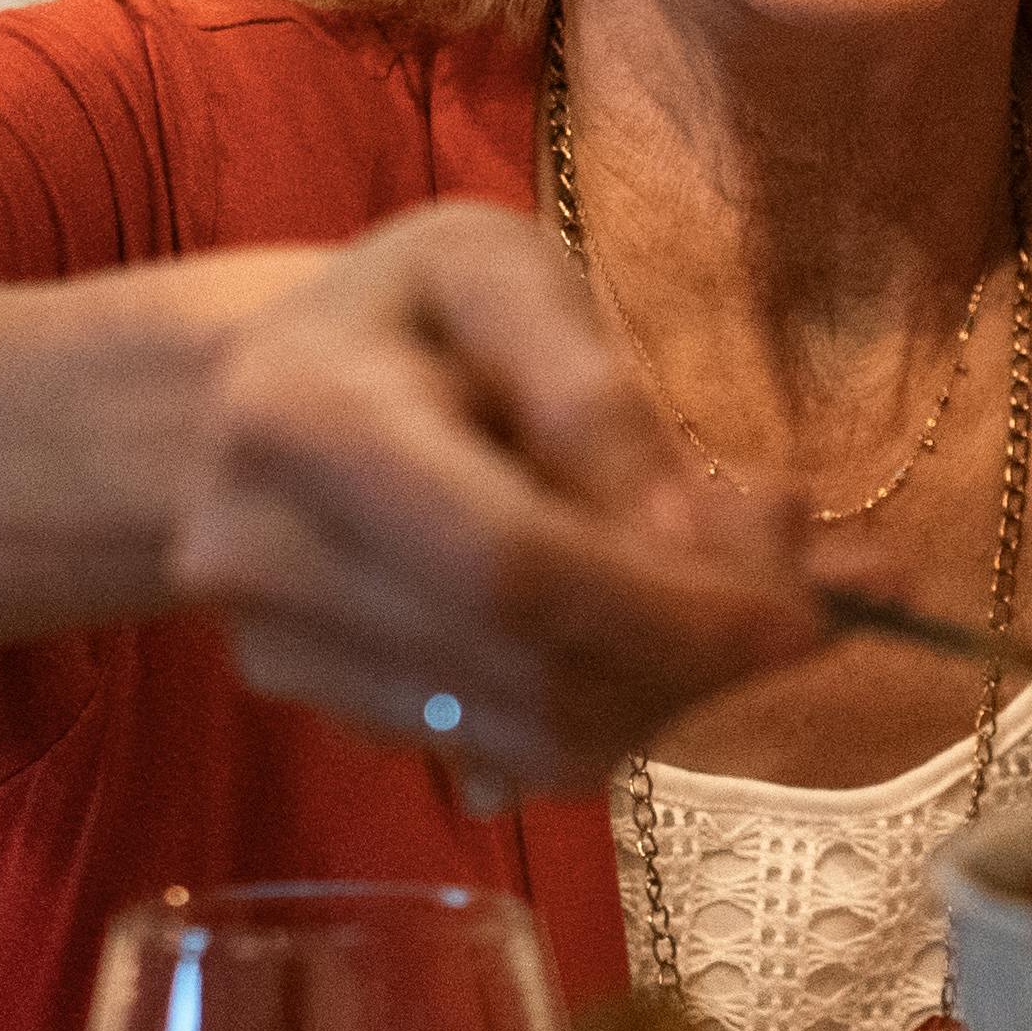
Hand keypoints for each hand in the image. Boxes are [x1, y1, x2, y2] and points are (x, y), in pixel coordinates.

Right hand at [153, 204, 817, 789]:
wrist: (231, 398)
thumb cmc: (396, 313)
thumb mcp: (496, 274)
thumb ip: (596, 395)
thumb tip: (706, 545)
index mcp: (307, 420)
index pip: (508, 566)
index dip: (666, 608)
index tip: (800, 619)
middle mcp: (267, 560)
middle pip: (528, 674)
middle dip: (691, 656)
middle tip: (797, 603)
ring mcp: (283, 656)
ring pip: (529, 740)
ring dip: (664, 691)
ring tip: (718, 597)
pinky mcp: (321, 715)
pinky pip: (504, 756)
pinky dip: (606, 711)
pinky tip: (635, 628)